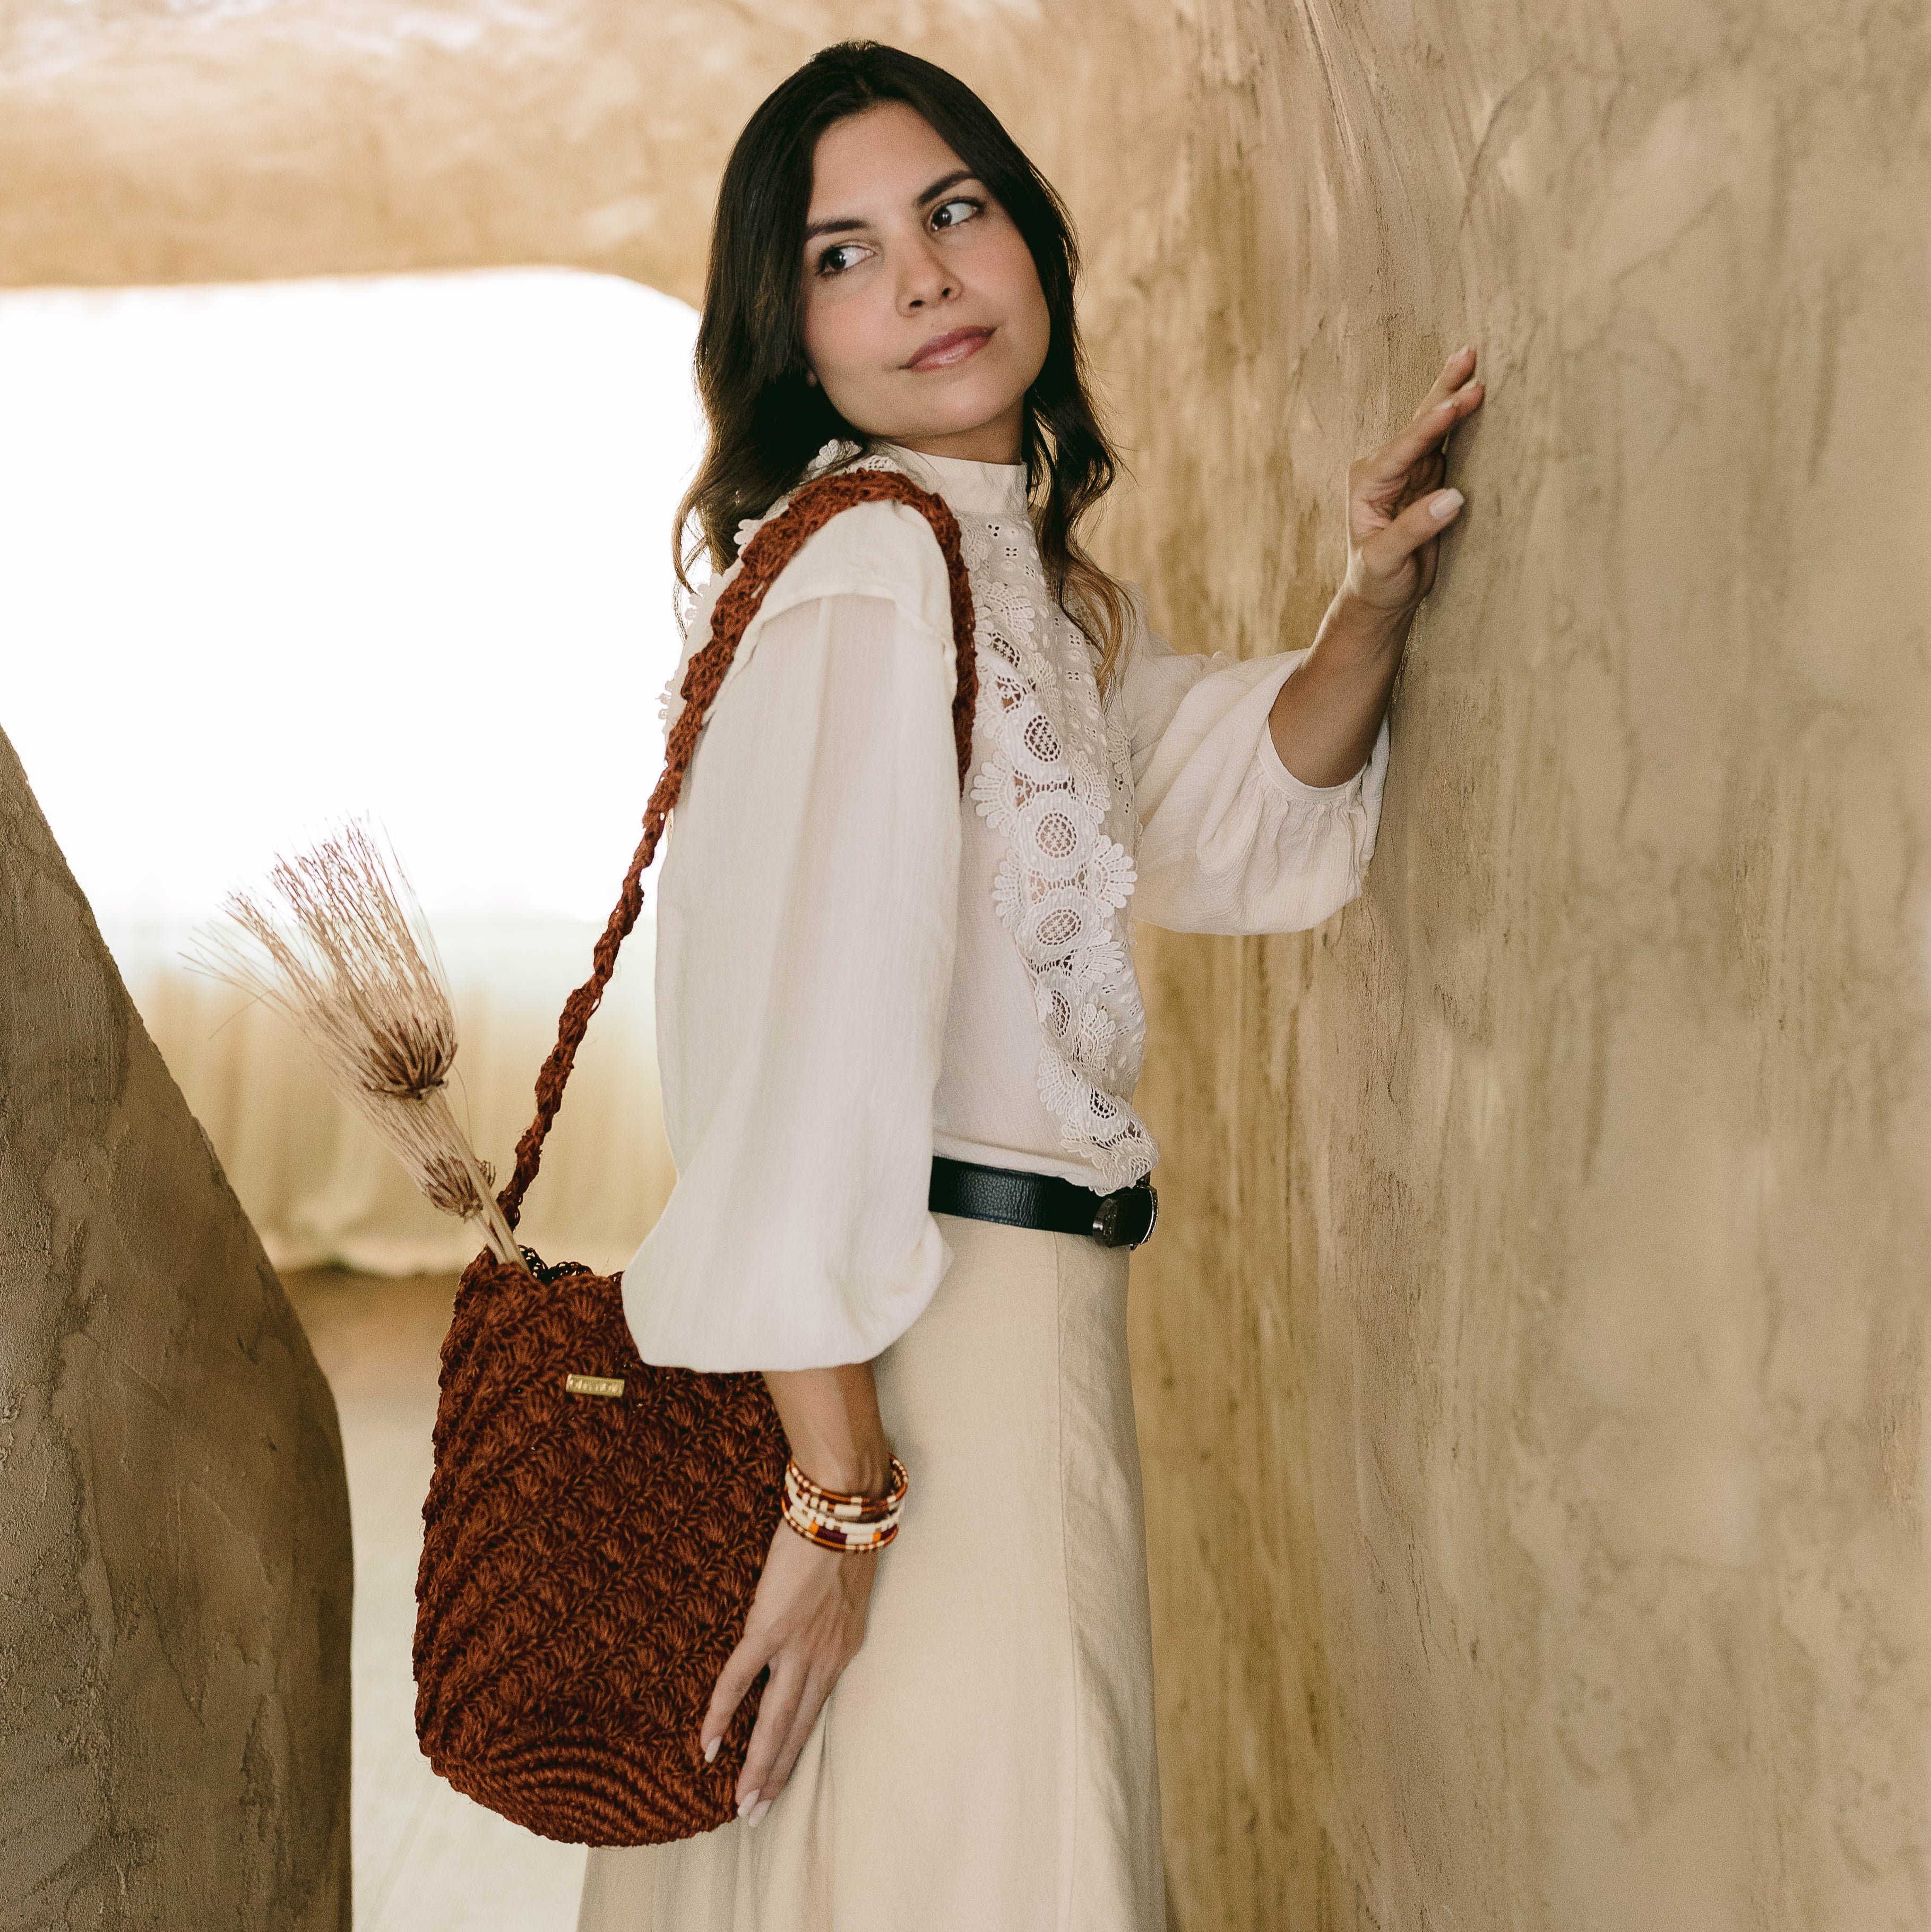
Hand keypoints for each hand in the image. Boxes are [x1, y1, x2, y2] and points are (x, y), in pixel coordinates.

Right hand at [701, 1521, 877, 1826]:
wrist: (843, 1510)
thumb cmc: (843, 1539)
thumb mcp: (845, 1593)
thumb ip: (826, 1621)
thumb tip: (806, 1630)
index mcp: (841, 1652)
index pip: (815, 1714)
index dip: (795, 1750)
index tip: (779, 1782)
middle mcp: (824, 1659)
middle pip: (795, 1729)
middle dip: (775, 1774)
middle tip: (754, 1814)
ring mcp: (796, 1646)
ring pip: (773, 1719)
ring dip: (756, 1764)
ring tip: (739, 1801)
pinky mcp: (769, 1627)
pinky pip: (740, 1679)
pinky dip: (722, 1712)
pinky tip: (707, 1742)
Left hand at [1340, 346, 1484, 621]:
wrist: (1381, 594)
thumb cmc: (1377, 579)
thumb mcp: (1386, 560)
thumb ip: (1414, 529)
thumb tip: (1453, 498)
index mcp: (1368, 483)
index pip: (1403, 449)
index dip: (1430, 426)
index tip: (1455, 404)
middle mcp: (1386, 468)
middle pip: (1418, 424)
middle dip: (1443, 391)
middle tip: (1469, 356)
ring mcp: (1409, 469)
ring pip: (1434, 425)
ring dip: (1454, 393)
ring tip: (1473, 357)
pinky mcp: (1429, 477)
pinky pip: (1449, 440)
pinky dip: (1463, 416)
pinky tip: (1475, 392)